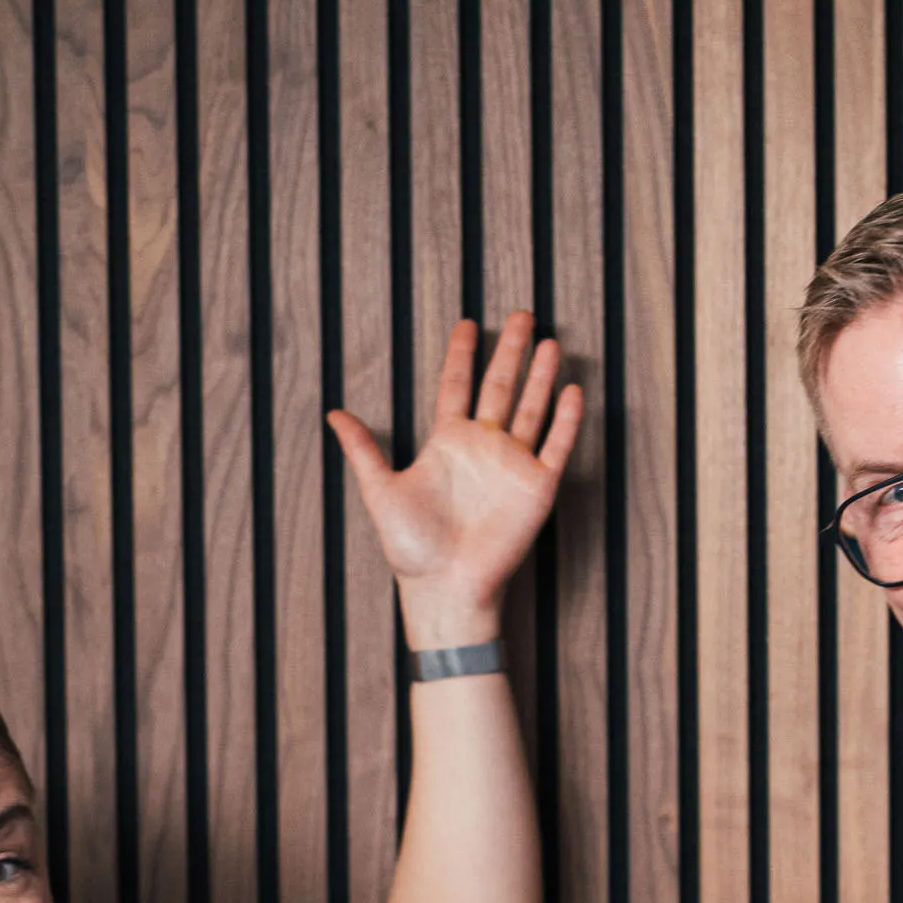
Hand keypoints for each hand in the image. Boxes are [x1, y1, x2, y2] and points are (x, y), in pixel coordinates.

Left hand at [325, 312, 584, 643]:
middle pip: (499, 386)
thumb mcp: (379, 491)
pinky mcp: (536, 488)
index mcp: (446, 442)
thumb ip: (363, 450)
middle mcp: (482, 447)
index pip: (455, 386)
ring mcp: (512, 465)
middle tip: (520, 314)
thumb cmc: (411, 548)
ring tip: (548, 341)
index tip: (466, 324)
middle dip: (510, 350)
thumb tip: (333, 414)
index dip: (460, 355)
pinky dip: (565, 419)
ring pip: (530, 408)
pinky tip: (570, 389)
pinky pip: (555, 446)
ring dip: (540, 376)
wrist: (444, 588)